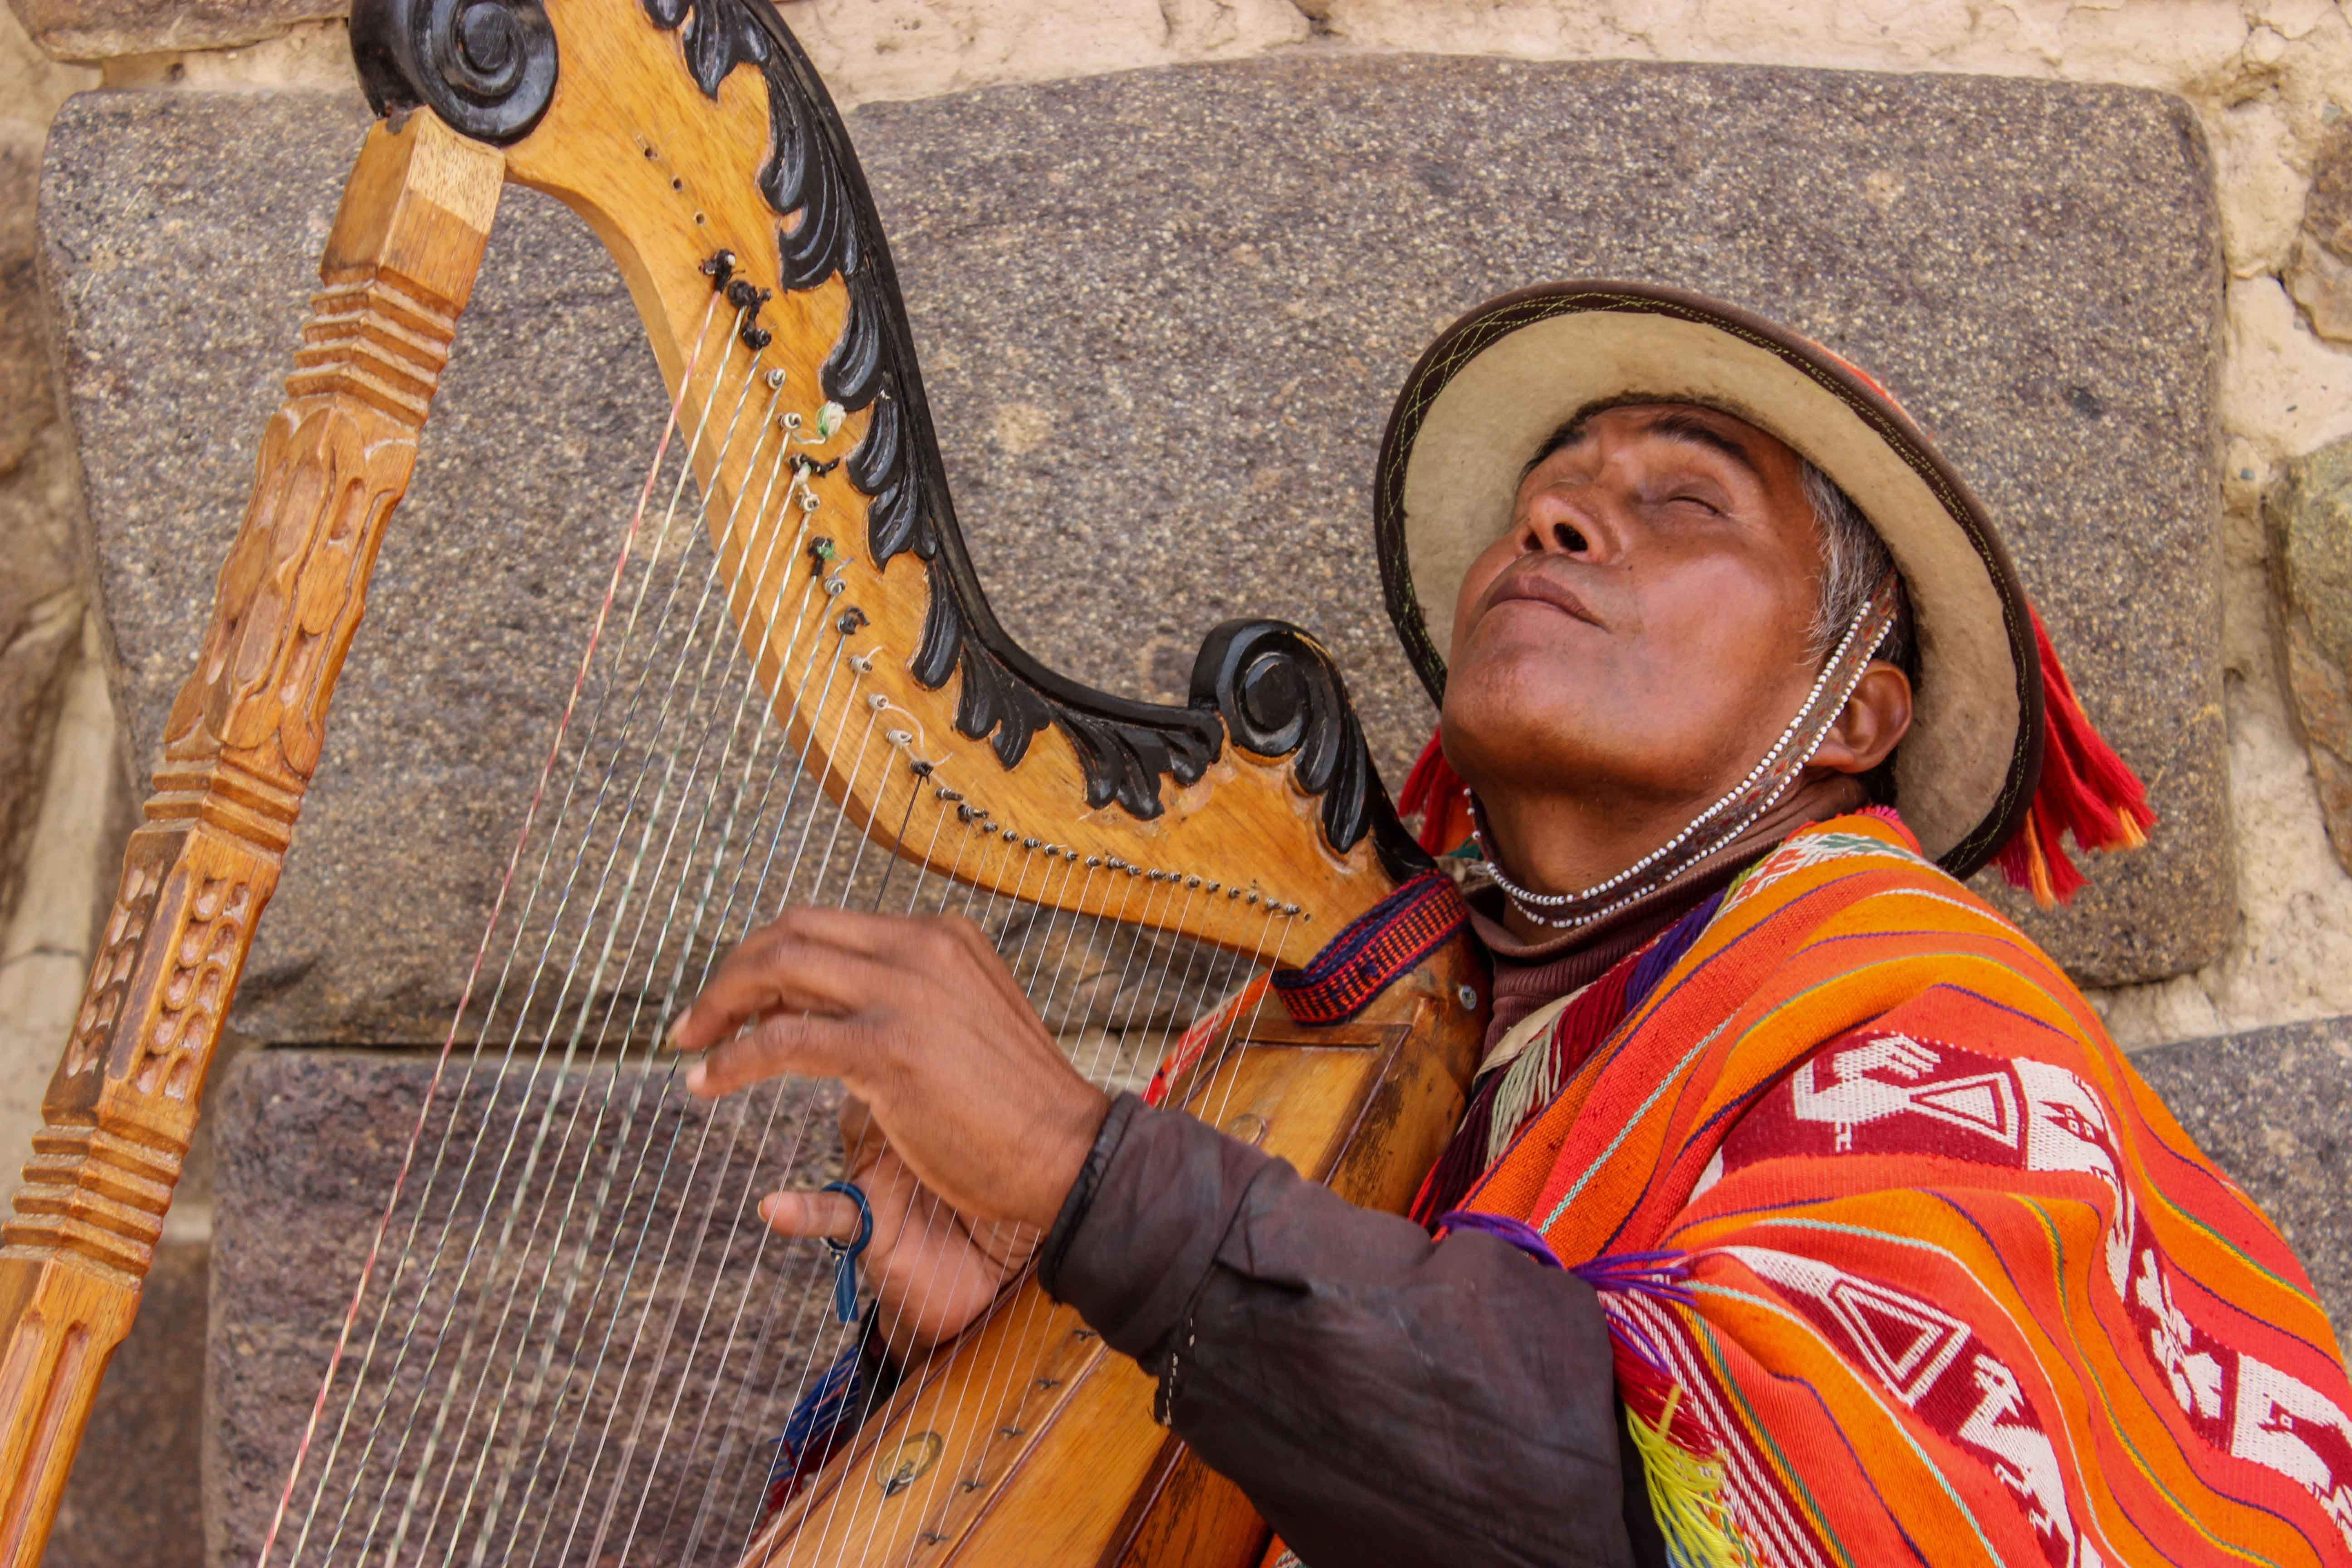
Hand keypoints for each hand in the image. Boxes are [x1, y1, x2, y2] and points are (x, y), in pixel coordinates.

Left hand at [670, 907, 1110, 1353]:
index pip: (826, 924)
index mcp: (940, 935)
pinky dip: (734, 1058)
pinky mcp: (886, 1049)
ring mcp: (903, 994)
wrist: (1070, 1153)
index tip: (737, 999)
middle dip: (733, 972)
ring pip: (779, 970)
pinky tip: (712, 1082)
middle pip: (792, 933)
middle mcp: (919, 948)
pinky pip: (783, 1040)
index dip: (767, 956)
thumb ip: (905, 997)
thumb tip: (830, 1002)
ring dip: (721, 1006)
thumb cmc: (1017, 1106)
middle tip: (698, 1020)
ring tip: (693, 1045)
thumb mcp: (964, 1018)